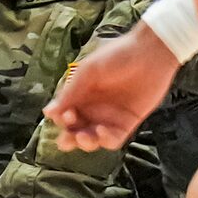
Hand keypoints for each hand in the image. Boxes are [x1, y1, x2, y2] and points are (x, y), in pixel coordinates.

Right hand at [45, 24, 180, 151]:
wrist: (150, 54)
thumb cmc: (116, 56)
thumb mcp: (88, 72)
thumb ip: (70, 93)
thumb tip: (48, 112)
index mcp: (79, 95)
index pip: (63, 115)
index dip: (60, 120)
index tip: (65, 115)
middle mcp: (92, 108)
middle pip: (75, 131)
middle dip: (69, 139)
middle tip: (69, 139)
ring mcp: (109, 117)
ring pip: (92, 139)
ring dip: (85, 143)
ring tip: (85, 136)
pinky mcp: (127, 123)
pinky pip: (113, 140)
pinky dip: (105, 140)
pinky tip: (103, 131)